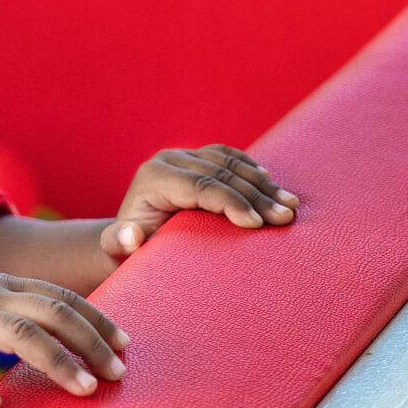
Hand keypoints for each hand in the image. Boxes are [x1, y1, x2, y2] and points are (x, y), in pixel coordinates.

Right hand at [0, 255, 127, 407]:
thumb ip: (4, 316)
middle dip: (90, 341)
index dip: (96, 319)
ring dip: (56, 360)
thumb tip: (41, 350)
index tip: (125, 345)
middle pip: (52, 311)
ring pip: (19, 331)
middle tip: (117, 375)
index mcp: (1, 287)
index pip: (61, 297)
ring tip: (82, 391)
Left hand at [100, 145, 297, 258]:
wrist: (129, 237)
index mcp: (153, 178)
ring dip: (264, 184)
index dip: (230, 202)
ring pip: (231, 162)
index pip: (199, 186)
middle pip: (221, 174)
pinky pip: (231, 158)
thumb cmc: (127, 251)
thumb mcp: (117, 251)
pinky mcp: (199, 158)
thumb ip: (117, 244)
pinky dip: (255, 171)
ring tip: (290, 206)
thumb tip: (129, 235)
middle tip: (285, 218)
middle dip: (256, 196)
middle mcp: (169, 160)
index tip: (257, 224)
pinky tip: (275, 186)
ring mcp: (185, 156)